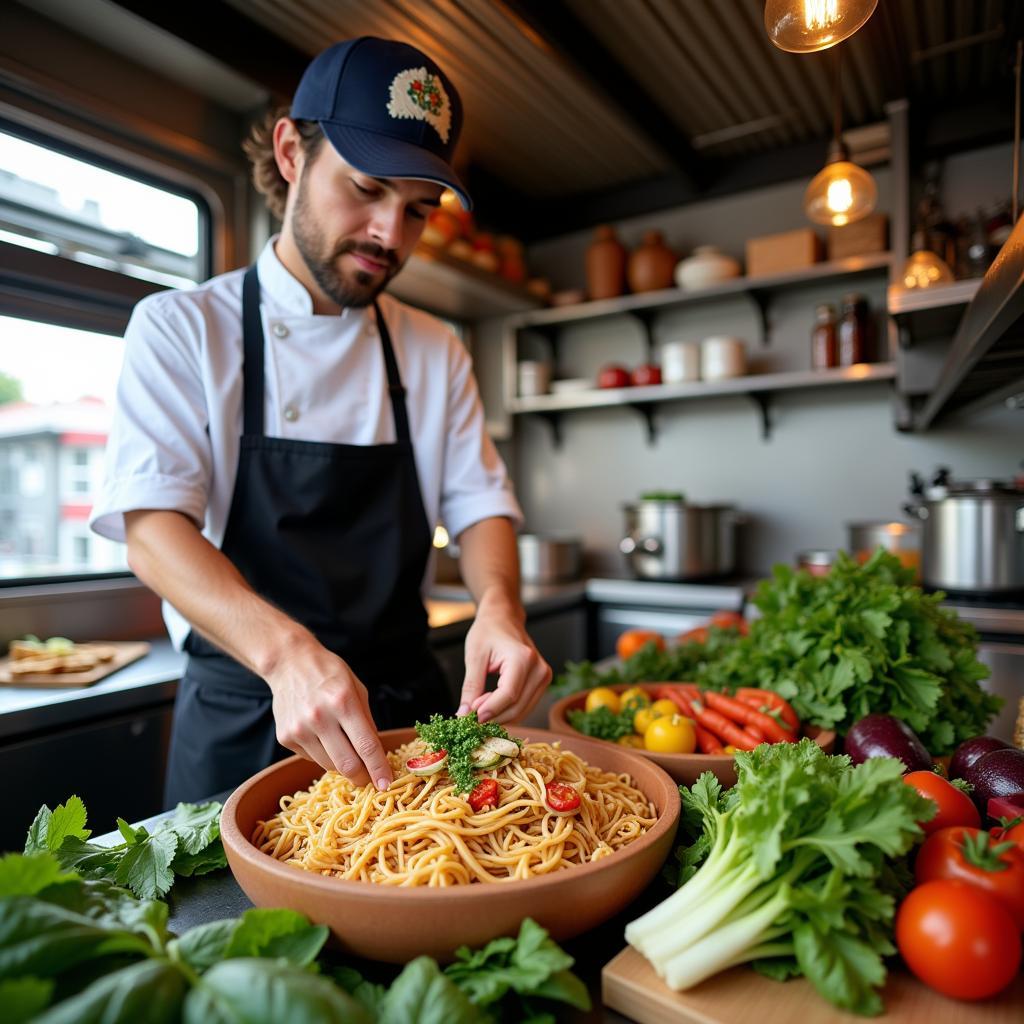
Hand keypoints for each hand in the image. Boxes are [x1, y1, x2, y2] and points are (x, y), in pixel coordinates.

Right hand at [264, 637, 392, 790]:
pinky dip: (323, 754)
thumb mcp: (356, 688)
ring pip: (329, 766)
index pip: (366, 745)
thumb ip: (367, 721)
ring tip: (344, 748)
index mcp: (343, 701)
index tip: (386, 784)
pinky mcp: (285, 737)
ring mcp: (299, 729)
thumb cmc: (329, 674)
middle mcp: (319, 717)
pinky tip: (322, 735)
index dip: (379, 768)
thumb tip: (376, 754)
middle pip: (347, 765)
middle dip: (362, 777)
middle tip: (369, 778)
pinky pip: (312, 758)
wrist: (289, 663)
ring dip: (343, 765)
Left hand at [457, 598, 551, 724]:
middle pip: (516, 707)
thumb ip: (471, 687)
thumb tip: (464, 715)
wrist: (503, 618)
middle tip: (469, 714)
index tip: (469, 719)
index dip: (489, 711)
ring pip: (521, 711)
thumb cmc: (488, 631)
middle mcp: (539, 669)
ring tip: (478, 705)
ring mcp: (544, 676)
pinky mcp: (542, 682)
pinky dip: (506, 710)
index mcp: (523, 658)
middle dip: (492, 716)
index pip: (508, 695)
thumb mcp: (474, 656)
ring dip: (499, 715)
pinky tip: (490, 703)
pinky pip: (524, 706)